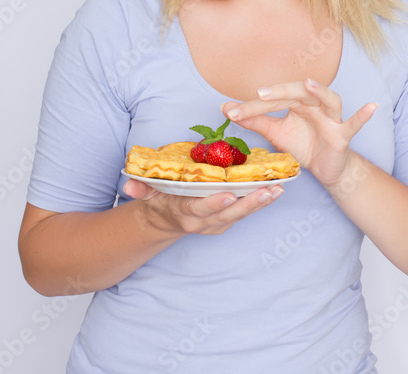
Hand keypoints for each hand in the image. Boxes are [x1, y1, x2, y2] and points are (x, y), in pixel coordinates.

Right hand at [122, 178, 282, 234]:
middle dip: (249, 203)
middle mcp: (203, 222)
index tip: (228, 195)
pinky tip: (275, 190)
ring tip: (278, 189)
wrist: (164, 222)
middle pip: (228, 214)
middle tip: (269, 191)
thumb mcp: (147, 195)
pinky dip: (260, 202)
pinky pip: (245, 212)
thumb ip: (139, 188)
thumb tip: (129, 184)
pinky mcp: (226, 221)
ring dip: (260, 203)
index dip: (214, 204)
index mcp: (185, 213)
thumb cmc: (159, 201)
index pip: (200, 209)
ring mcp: (217, 223)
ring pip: (241, 214)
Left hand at [222, 78, 376, 186]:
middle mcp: (315, 105)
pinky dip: (363, 116)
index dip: (252, 106)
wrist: (326, 168)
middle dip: (279, 93)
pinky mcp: (342, 135)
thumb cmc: (303, 144)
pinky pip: (354, 124)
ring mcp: (331, 118)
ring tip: (309, 84)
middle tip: (260, 94)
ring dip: (320, 92)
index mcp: (296, 103)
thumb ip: (253, 121)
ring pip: (328, 101)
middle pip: (298, 94)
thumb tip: (226, 108)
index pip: (273, 99)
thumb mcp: (275, 133)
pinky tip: (372, 107)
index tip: (230, 110)